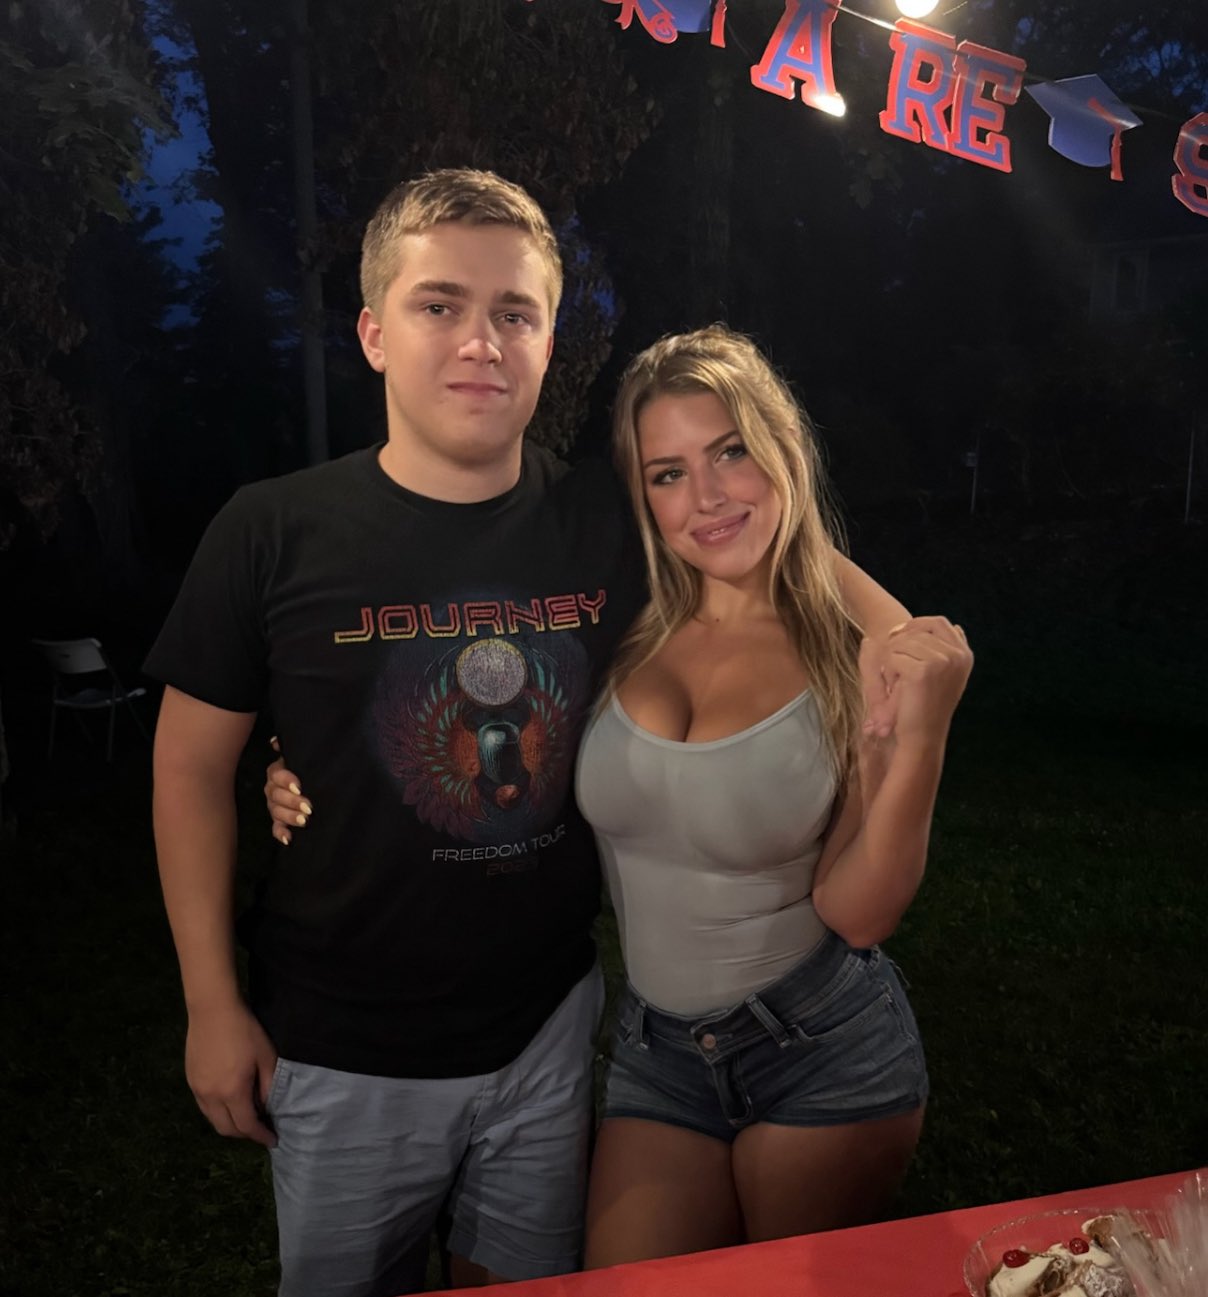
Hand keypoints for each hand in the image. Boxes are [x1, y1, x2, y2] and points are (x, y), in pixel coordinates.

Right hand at [184, 999, 278, 1146]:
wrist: (213, 1009)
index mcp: (233, 1091)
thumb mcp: (265, 1057)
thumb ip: (267, 1086)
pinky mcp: (190, 1081)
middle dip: (245, 1134)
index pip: (247, 1125)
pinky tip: (230, 1102)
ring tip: (246, 1117)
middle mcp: (211, 1096)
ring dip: (230, 1124)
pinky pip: (204, 1107)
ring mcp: (197, 1090)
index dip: (260, 1136)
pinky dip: (218, 1112)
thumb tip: (266, 1107)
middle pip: (226, 1129)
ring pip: (213, 1120)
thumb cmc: (245, 1030)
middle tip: (260, 1129)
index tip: (272, 1140)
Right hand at [265, 736, 310, 845]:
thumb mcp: (309, 757)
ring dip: (289, 817)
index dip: (286, 780)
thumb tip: (275, 742)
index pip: (276, 774)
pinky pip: (276, 828)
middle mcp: (274, 788)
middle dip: (292, 802)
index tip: (299, 787)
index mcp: (280, 771)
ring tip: (305, 821)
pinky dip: (281, 833)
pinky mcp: (281, 821)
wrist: (326, 785)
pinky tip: (289, 838)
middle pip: (275, 795)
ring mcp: (276, 806)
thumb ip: (295, 749)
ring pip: (276, 812)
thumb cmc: (317, 768)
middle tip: (309, 807)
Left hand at [866, 616, 972, 749]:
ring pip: (901, 642)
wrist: (923, 737)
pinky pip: (892, 657)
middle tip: (895, 664)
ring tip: (899, 682)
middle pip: (917, 629)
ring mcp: (941, 662)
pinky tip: (896, 688)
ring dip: (892, 659)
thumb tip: (954, 626)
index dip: (915, 625)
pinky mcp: (922, 671)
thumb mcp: (947, 675)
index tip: (899, 638)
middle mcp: (956, 656)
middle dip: (900, 642)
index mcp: (964, 654)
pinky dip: (888, 671)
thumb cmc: (929, 707)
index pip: (938, 622)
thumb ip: (951, 651)